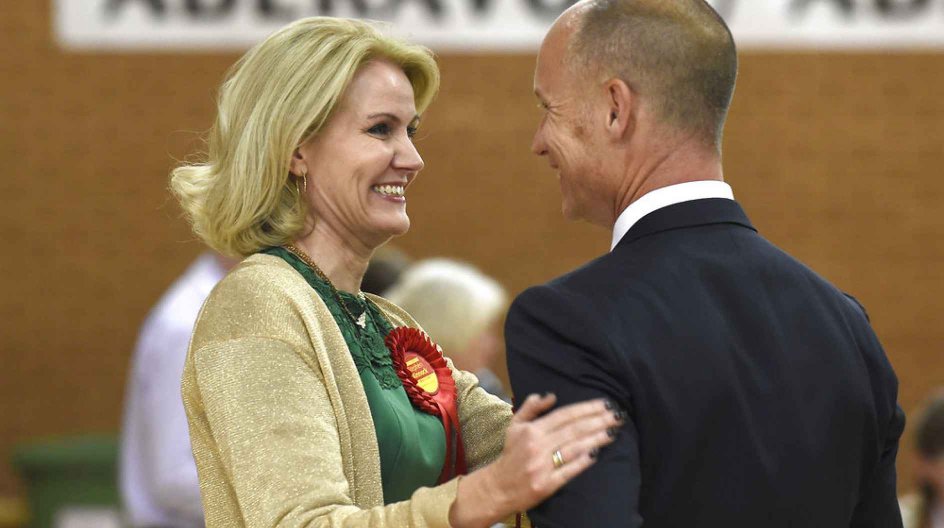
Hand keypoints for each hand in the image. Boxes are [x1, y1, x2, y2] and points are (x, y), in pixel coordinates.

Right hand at [449, 393, 622, 526]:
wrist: (498, 487)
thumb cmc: (511, 454)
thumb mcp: (515, 426)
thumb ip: (531, 408)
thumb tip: (551, 395)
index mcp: (531, 430)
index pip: (565, 415)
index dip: (587, 408)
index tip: (605, 404)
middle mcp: (537, 446)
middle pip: (573, 430)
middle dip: (598, 421)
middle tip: (618, 416)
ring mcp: (541, 466)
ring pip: (574, 449)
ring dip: (596, 439)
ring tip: (613, 432)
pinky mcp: (546, 485)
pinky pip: (568, 471)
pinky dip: (583, 462)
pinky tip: (597, 454)